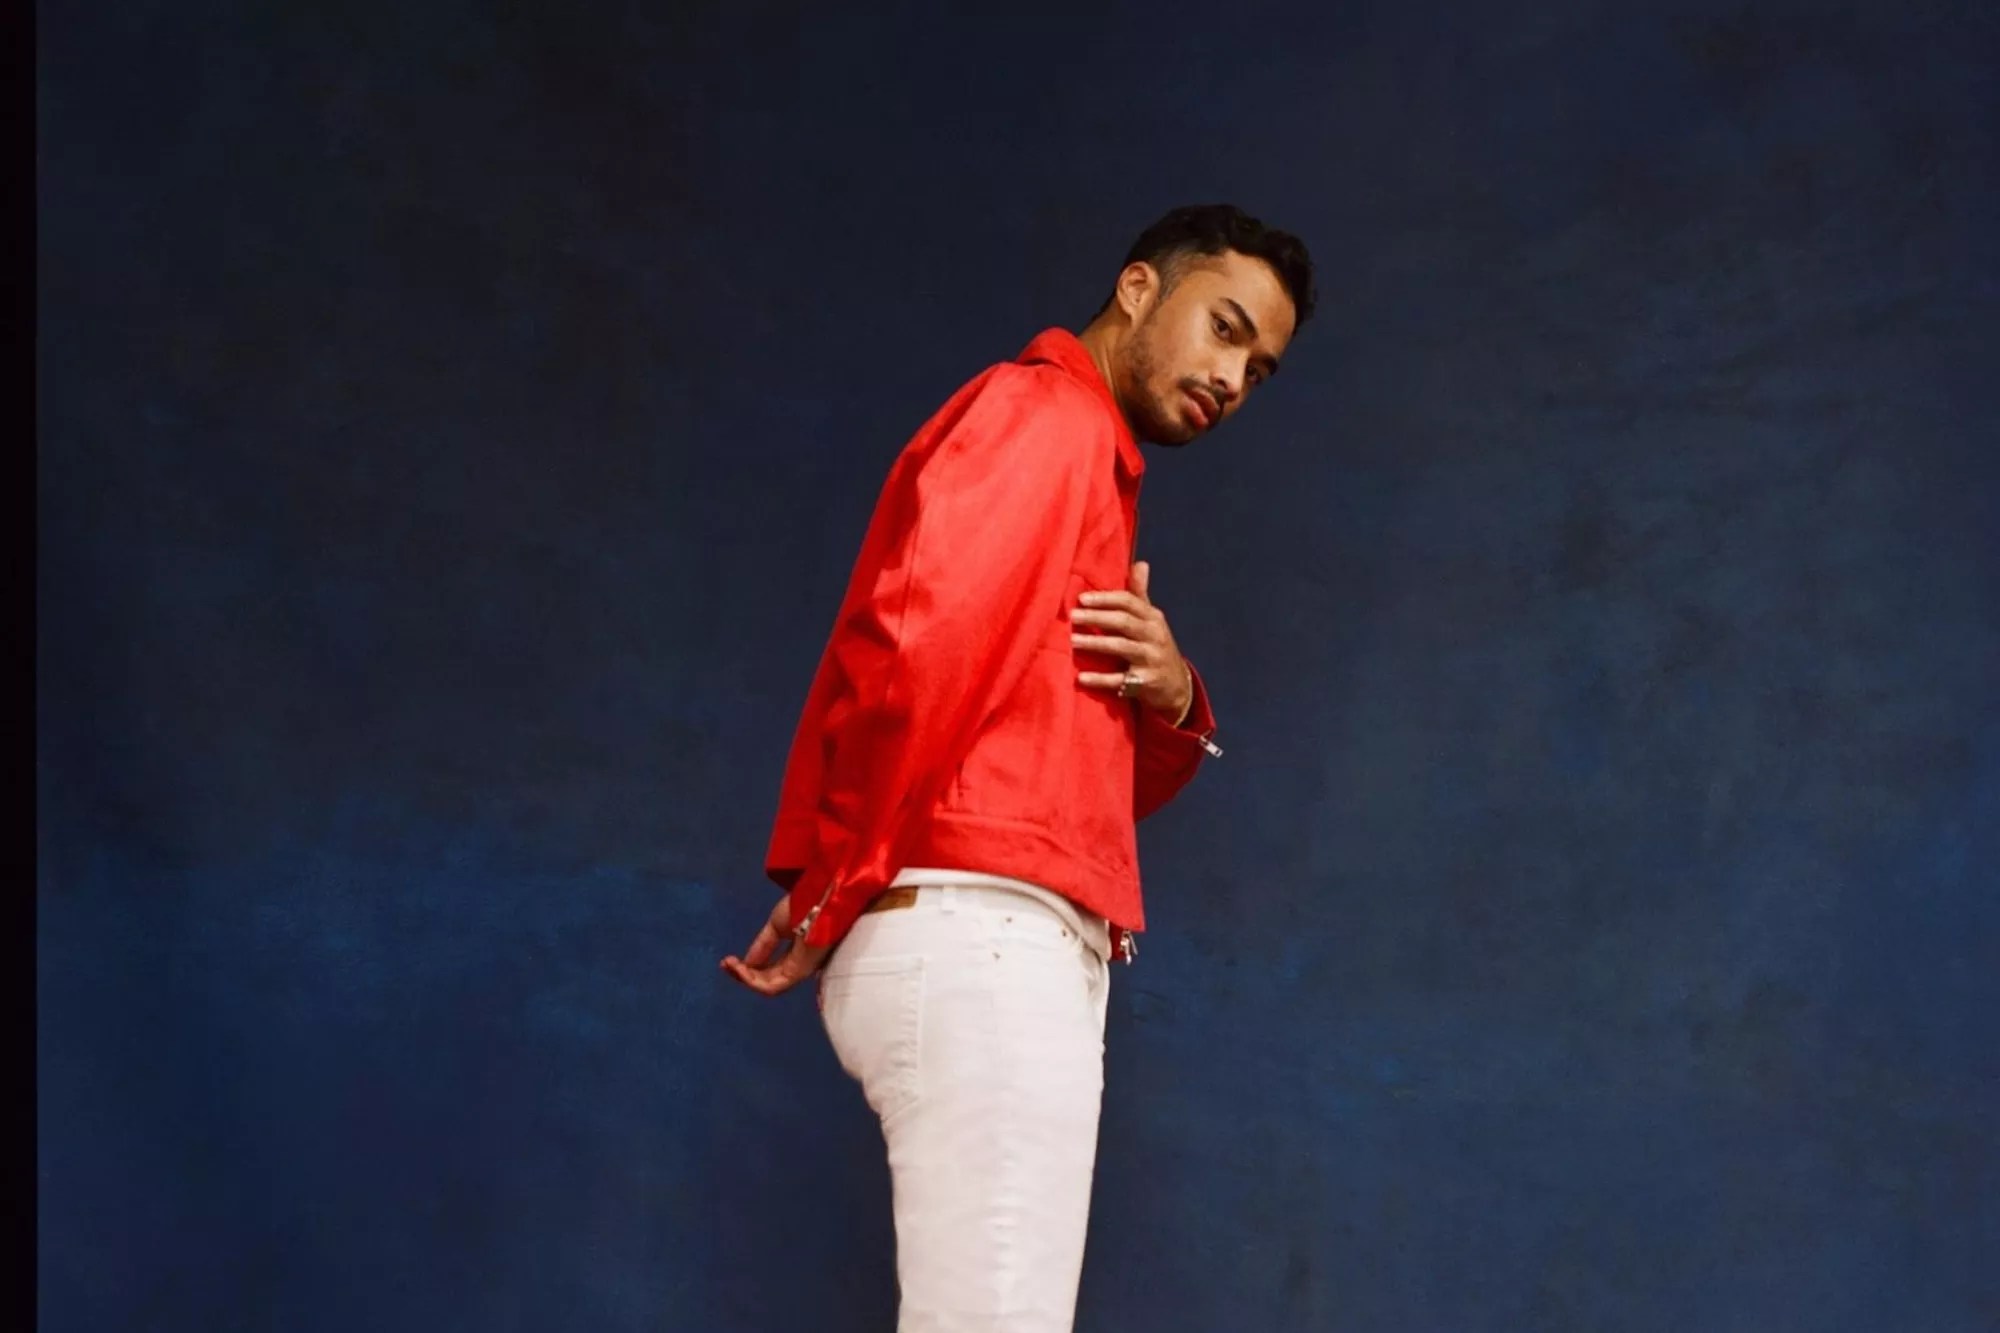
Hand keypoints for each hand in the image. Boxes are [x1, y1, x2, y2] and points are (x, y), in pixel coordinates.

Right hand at [720, 893, 829, 996]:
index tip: (728, 961)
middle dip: (742, 974)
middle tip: (725, 964)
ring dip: (745, 978)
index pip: (769, 970)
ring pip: (767, 986)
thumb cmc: (803, 905)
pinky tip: (739, 969)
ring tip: (729, 965)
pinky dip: (752, 980)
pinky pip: (772, 986)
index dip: (748, 968)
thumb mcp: (775, 926)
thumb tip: (747, 962)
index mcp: (794, 954)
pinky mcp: (799, 972)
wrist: (817, 899)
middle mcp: (797, 966)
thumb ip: (762, 946)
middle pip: (766, 980)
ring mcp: (799, 970)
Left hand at [1072, 561, 1193, 720]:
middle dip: (1097, 618)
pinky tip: (1081, 677)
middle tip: (1072, 616)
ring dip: (1096, 643)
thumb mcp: (1152, 620)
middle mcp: (1154, 636)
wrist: (1177, 686)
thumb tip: (1140, 563)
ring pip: (1121, 647)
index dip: (1105, 599)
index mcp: (1153, 618)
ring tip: (1072, 641)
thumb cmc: (1155, 647)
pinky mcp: (1146, 683)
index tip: (1081, 598)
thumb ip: (1140, 594)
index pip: (1129, 602)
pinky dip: (1100, 679)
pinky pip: (1120, 680)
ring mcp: (1151, 659)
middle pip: (1124, 622)